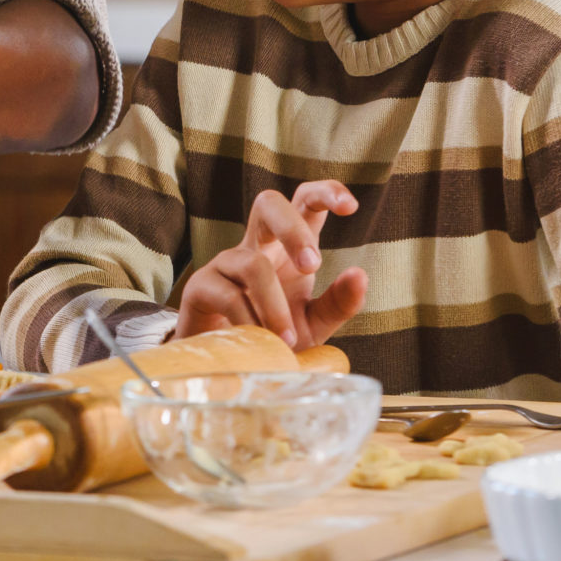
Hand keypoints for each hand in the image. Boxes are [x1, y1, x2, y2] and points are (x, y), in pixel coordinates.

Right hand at [175, 181, 367, 350]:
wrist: (231, 367)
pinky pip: (229, 296)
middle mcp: (257, 245)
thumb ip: (338, 302)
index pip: (304, 202)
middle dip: (292, 229)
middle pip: (268, 203)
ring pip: (253, 264)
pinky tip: (261, 343)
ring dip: (274, 304)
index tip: (352, 207)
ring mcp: (226, 262)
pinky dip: (251, 323)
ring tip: (286, 339)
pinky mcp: (201, 287)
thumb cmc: (274, 336)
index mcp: (288, 247)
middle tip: (311, 266)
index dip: (326, 192)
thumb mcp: (314, 323)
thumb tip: (360, 275)